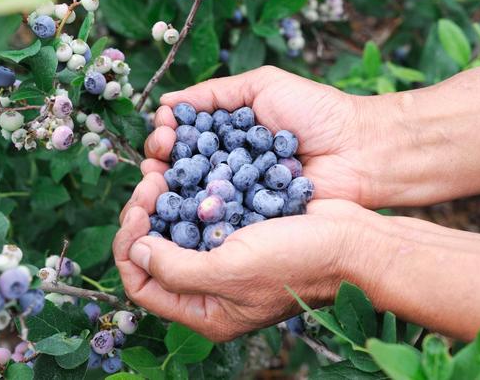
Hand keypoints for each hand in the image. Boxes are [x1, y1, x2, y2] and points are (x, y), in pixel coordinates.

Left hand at [114, 172, 379, 340]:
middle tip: (150, 181)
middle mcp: (211, 288)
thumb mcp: (231, 272)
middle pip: (155, 254)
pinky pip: (201, 213)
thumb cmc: (296, 261)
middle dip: (144, 217)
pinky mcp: (239, 231)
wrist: (350, 240)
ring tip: (162, 170)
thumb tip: (138, 251)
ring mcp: (226, 259)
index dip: (129, 247)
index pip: (143, 285)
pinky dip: (188, 192)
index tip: (136, 209)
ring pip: (175, 230)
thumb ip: (176, 270)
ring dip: (163, 200)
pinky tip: (187, 169)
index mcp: (206, 312)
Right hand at [140, 66, 380, 205]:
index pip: (185, 136)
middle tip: (158, 157)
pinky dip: (199, 213)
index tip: (163, 131)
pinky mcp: (253, 218)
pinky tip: (185, 206)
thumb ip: (215, 92)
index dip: (167, 134)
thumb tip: (166, 103)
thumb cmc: (315, 111)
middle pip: (182, 166)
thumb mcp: (263, 85)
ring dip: (171, 188)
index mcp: (229, 132)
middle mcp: (229, 163)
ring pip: (195, 194)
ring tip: (159, 180)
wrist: (358, 148)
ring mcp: (240, 193)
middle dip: (162, 160)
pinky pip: (221, 217)